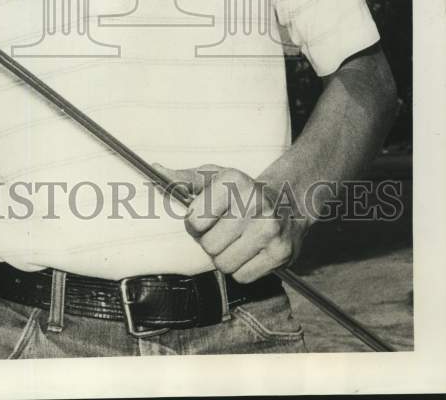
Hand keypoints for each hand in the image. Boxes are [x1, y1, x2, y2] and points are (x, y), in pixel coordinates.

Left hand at [156, 163, 307, 282]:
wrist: (289, 202)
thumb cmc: (241, 191)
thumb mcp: (214, 177)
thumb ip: (184, 178)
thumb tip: (156, 169)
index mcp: (233, 180)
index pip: (195, 221)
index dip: (196, 223)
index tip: (207, 216)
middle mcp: (254, 202)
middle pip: (210, 246)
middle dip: (211, 242)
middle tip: (224, 230)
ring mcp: (270, 228)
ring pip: (225, 264)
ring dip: (225, 257)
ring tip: (237, 241)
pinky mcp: (281, 252)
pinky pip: (243, 277)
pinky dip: (242, 269)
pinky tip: (251, 251)